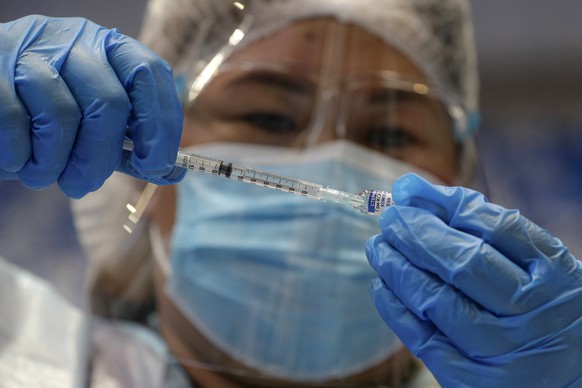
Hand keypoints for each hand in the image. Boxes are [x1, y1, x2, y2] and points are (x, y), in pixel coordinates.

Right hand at [0, 15, 184, 197]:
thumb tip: (172, 170)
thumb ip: (130, 146)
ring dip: (55, 162)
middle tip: (83, 184)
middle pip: (108, 103)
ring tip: (43, 175)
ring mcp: (31, 48)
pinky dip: (21, 155)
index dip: (160, 123)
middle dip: (100, 158)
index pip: (149, 74)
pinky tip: (18, 161)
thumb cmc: (46, 116)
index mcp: (108, 49)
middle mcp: (74, 40)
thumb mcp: (93, 126)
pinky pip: (14, 120)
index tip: (156, 164)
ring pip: (62, 114)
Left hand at [366, 173, 581, 386]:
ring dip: (396, 267)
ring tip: (378, 246)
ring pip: (436, 300)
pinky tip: (381, 283)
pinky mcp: (472, 380)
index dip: (445, 205)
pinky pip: (422, 338)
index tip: (408, 191)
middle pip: (464, 262)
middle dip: (416, 233)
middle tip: (390, 218)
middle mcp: (533, 314)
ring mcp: (503, 351)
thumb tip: (410, 189)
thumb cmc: (540, 307)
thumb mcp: (533, 264)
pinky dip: (394, 306)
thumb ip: (481, 224)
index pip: (497, 227)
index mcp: (556, 276)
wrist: (571, 378)